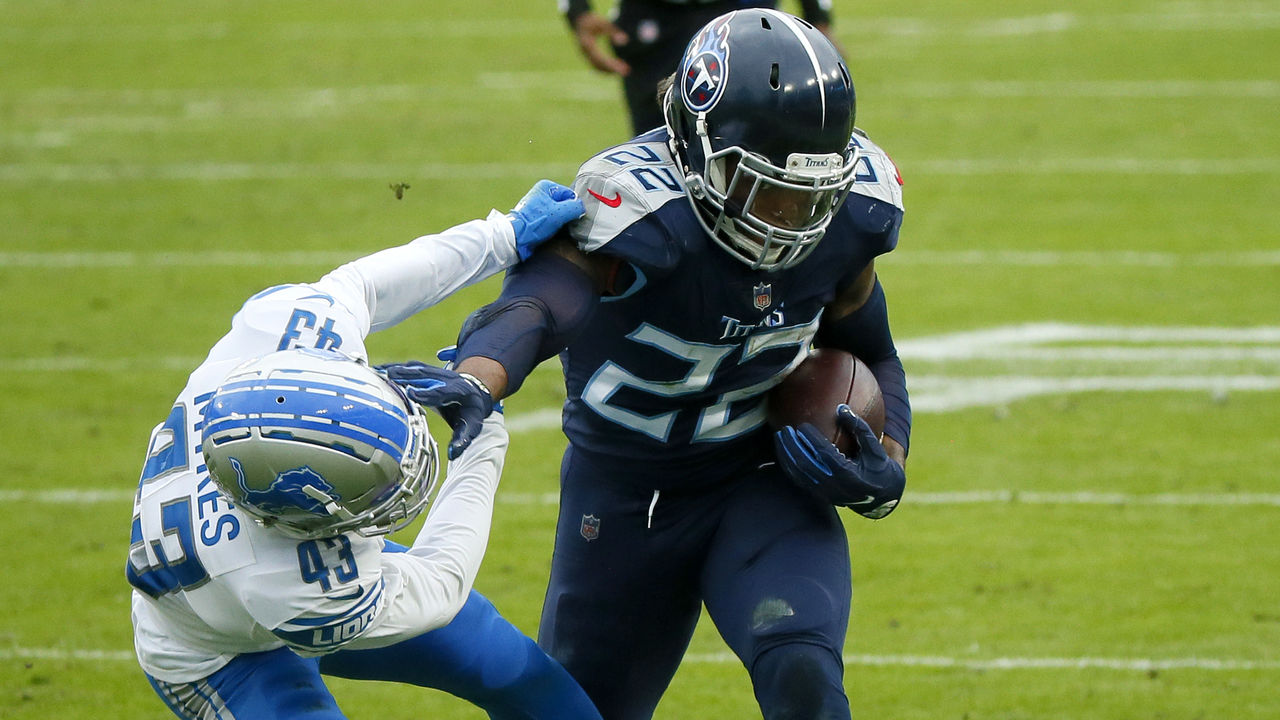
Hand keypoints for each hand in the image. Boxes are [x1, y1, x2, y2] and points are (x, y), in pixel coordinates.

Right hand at [377, 361, 496, 459]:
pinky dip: (395, 367)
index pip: (441, 392)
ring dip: (398, 369)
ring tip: (380, 371)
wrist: (476, 390)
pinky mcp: (427, 371)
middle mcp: (446, 379)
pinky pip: (411, 367)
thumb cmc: (471, 410)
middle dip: (407, 375)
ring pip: (417, 369)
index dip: (426, 393)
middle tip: (389, 375)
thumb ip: (463, 438)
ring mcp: (436, 373)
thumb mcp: (473, 424)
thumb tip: (453, 453)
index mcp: (457, 392)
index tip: (411, 392)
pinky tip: (379, 369)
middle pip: (426, 375)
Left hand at [507, 179, 584, 259]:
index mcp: (546, 186)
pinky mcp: (536, 219)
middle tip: (565, 225)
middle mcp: (541, 194)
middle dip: (568, 215)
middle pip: (565, 205)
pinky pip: (552, 222)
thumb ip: (575, 207)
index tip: (571, 217)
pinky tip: (552, 234)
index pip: (571, 195)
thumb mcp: (560, 212)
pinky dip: (554, 228)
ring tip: (557, 230)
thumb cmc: (536, 222)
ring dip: (561, 223)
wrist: (516, 238)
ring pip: (559, 215)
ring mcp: (538, 207)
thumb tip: (581, 208)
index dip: (574, 207)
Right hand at [572, 12, 629, 74]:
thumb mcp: (604, 23)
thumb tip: (625, 40)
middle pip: (599, 65)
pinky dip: (606, 69)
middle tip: (626, 71)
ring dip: (610, 71)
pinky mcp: (587, 57)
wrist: (579, 21)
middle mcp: (585, 53)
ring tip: (625, 70)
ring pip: (598, 68)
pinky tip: (616, 69)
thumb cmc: (592, 21)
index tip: (622, 68)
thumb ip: (614, 30)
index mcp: (587, 44)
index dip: (611, 65)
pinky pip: (597, 66)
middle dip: (613, 69)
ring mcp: (585, 56)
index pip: (600, 58)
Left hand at [773, 404, 904, 518]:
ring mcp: (824, 493)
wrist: (880, 496)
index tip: (802, 426)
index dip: (812, 440)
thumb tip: (840, 408)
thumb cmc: (878, 467)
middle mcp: (834, 487)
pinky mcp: (818, 495)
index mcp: (849, 475)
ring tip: (779, 437)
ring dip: (786, 455)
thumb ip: (859, 428)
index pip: (824, 455)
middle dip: (793, 447)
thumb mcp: (874, 448)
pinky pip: (798, 480)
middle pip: (806, 465)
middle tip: (785, 429)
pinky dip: (787, 465)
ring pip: (798, 474)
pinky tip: (782, 450)